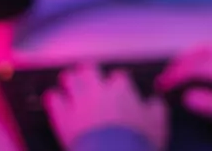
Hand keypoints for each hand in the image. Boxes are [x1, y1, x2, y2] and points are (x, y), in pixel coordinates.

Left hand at [43, 64, 167, 149]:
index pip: (118, 76)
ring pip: (70, 79)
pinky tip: (55, 98)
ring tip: (69, 81)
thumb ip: (156, 108)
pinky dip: (54, 97)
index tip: (118, 88)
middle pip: (89, 69)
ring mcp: (79, 102)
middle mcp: (98, 91)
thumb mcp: (158, 125)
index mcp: (122, 90)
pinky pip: (53, 99)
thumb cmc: (137, 142)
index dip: (117, 82)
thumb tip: (154, 102)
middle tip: (88, 74)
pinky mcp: (63, 117)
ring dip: (70, 79)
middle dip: (88, 71)